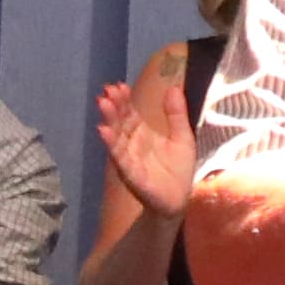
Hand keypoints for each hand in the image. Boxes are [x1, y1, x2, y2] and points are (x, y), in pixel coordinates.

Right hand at [90, 66, 199, 218]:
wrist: (179, 199)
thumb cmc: (178, 169)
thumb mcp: (182, 136)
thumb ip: (176, 114)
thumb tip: (173, 87)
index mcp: (142, 133)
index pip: (130, 113)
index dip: (124, 100)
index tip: (119, 85)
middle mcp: (132, 144)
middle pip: (120, 122)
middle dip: (113, 106)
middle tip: (107, 90)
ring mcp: (129, 158)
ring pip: (116, 136)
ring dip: (109, 120)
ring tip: (102, 104)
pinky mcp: (131, 174)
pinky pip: (119, 158)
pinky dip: (111, 145)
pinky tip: (103, 131)